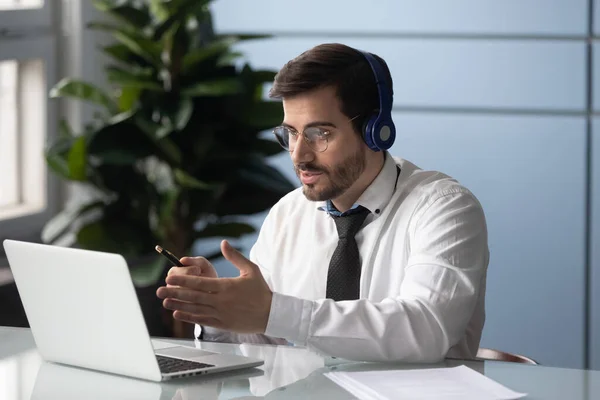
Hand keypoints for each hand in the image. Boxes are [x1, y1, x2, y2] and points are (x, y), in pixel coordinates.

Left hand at [156, 240, 272, 333]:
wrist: (271, 314)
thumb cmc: (261, 291)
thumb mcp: (251, 270)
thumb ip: (235, 257)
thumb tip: (223, 243)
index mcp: (227, 286)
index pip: (200, 283)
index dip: (184, 280)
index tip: (171, 277)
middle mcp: (221, 301)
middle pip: (193, 296)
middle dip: (175, 292)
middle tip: (159, 290)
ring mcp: (221, 314)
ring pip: (195, 309)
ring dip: (178, 305)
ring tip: (164, 301)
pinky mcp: (222, 324)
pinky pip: (202, 320)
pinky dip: (189, 317)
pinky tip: (178, 313)